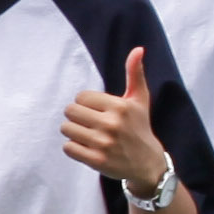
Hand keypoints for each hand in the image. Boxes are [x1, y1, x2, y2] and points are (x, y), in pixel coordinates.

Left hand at [61, 46, 170, 193]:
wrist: (147, 163)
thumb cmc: (140, 127)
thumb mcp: (140, 100)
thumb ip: (135, 73)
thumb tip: (138, 49)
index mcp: (120, 106)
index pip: (81, 96)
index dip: (87, 104)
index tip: (99, 111)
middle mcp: (112, 124)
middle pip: (70, 111)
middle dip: (77, 117)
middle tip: (90, 123)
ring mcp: (103, 143)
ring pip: (66, 129)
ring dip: (74, 132)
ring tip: (89, 135)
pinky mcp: (96, 160)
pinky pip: (68, 148)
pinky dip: (74, 148)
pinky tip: (88, 148)